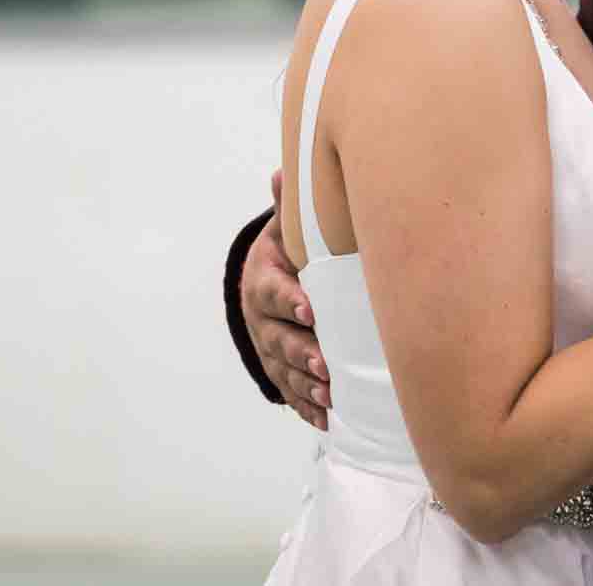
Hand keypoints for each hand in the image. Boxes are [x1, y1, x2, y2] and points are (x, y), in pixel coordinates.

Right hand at [244, 170, 330, 429]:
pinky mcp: (281, 371)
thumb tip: (282, 172)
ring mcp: (270, 350)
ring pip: (285, 371)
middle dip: (302, 351)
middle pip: (279, 339)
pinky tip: (329, 420)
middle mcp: (262, 320)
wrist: (268, 281)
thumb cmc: (290, 253)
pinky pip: (292, 393)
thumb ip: (289, 208)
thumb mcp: (285, 229)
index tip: (310, 309)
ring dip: (307, 384)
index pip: (275, 293)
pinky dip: (309, 408)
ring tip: (331, 394)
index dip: (291, 301)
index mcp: (263, 282)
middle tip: (325, 362)